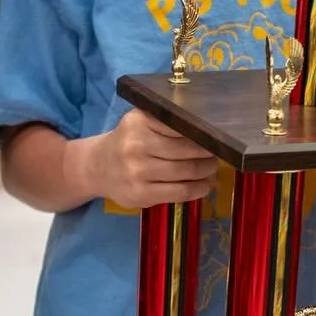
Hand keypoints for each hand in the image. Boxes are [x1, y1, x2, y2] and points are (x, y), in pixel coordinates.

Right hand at [86, 108, 217, 208]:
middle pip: (185, 150)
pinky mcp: (141, 194)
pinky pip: (179, 192)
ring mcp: (137, 172)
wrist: (97, 168)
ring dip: (206, 171)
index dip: (202, 132)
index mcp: (138, 122)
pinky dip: (198, 189)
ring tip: (212, 168)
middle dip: (208, 153)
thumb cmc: (127, 142)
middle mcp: (135, 145)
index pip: (179, 125)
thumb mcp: (140, 122)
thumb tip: (208, 128)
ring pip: (184, 172)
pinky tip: (205, 185)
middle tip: (218, 153)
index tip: (216, 135)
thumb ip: (166, 121)